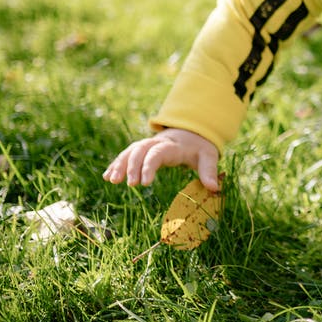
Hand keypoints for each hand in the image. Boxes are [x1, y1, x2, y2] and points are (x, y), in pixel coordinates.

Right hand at [103, 128, 220, 191]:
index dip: (149, 166)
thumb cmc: (199, 148)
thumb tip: (214, 188)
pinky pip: (126, 155)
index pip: (157, 153)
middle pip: (140, 150)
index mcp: (172, 146)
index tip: (144, 183)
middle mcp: (156, 143)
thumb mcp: (209, 156)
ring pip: (130, 151)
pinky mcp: (141, 150)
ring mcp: (147, 145)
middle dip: (132, 166)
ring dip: (120, 165)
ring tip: (111, 180)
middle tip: (129, 184)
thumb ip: (209, 171)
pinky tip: (107, 176)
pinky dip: (116, 164)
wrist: (191, 133)